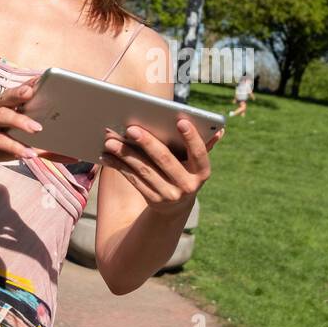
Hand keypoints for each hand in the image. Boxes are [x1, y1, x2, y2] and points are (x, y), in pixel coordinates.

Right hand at [0, 76, 79, 169]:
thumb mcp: (24, 144)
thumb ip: (47, 149)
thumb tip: (74, 157)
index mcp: (9, 105)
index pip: (21, 90)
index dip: (32, 83)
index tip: (45, 77)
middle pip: (8, 96)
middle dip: (20, 92)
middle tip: (32, 93)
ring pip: (2, 115)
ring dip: (20, 120)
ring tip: (37, 129)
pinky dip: (14, 146)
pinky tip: (28, 153)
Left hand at [100, 117, 225, 214]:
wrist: (176, 206)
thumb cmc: (186, 171)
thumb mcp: (196, 162)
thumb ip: (203, 145)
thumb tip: (220, 130)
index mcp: (202, 171)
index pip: (199, 153)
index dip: (192, 137)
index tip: (181, 120)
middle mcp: (188, 185)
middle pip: (165, 160)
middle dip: (147, 142)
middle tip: (131, 128)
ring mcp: (170, 195)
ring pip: (145, 171)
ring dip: (126, 154)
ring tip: (110, 140)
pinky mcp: (152, 200)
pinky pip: (133, 180)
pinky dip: (119, 166)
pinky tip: (107, 155)